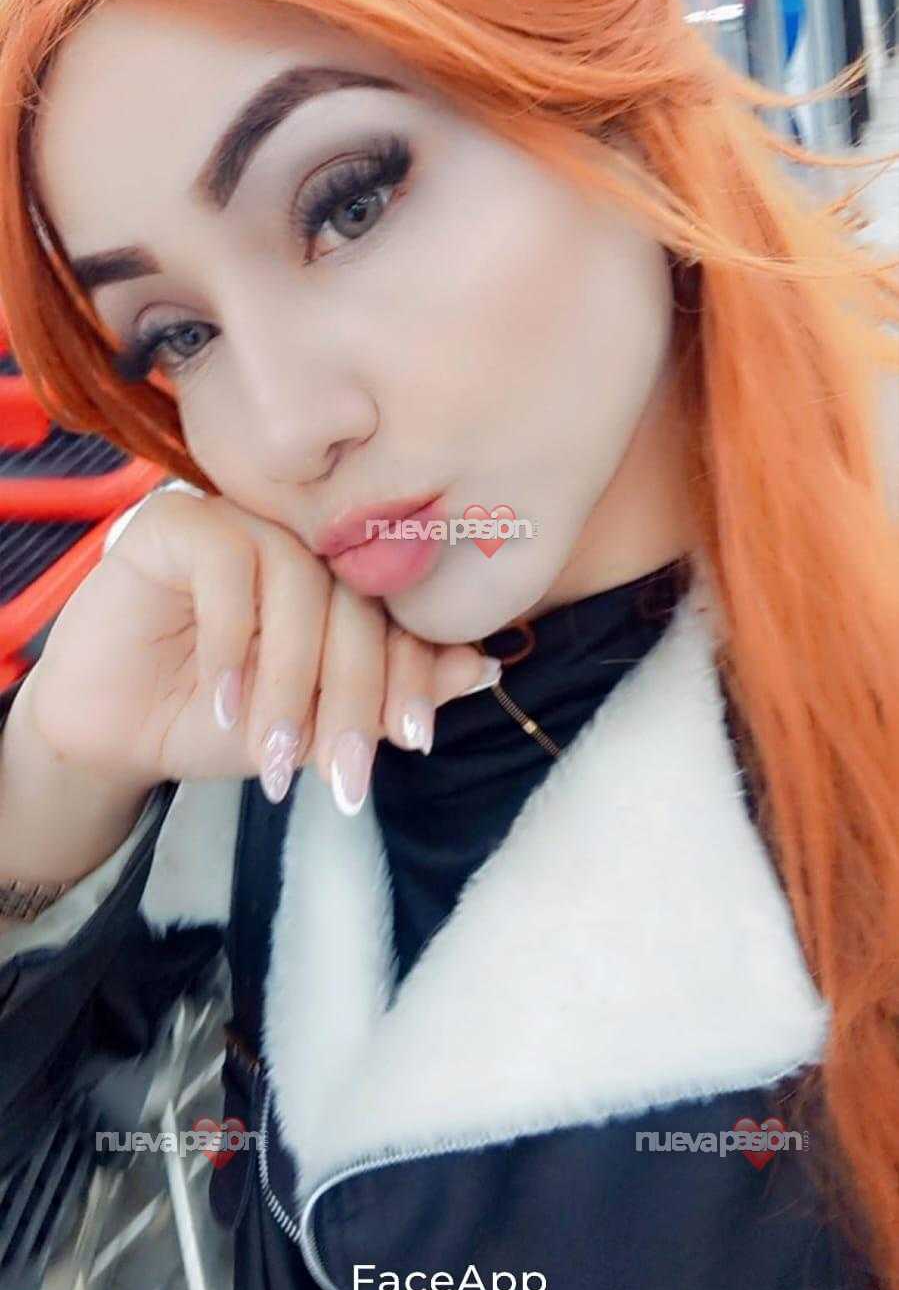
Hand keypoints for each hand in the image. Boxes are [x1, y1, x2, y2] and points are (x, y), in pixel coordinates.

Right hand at [24, 488, 499, 810]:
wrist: (112, 732)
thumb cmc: (217, 722)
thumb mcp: (315, 727)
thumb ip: (391, 697)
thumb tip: (486, 670)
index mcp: (340, 574)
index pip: (397, 610)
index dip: (412, 672)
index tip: (415, 739)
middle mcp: (297, 537)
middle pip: (354, 597)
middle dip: (352, 693)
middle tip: (341, 770)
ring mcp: (239, 519)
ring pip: (297, 582)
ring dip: (289, 677)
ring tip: (270, 748)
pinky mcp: (176, 521)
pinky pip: (226, 563)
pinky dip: (232, 639)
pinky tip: (222, 698)